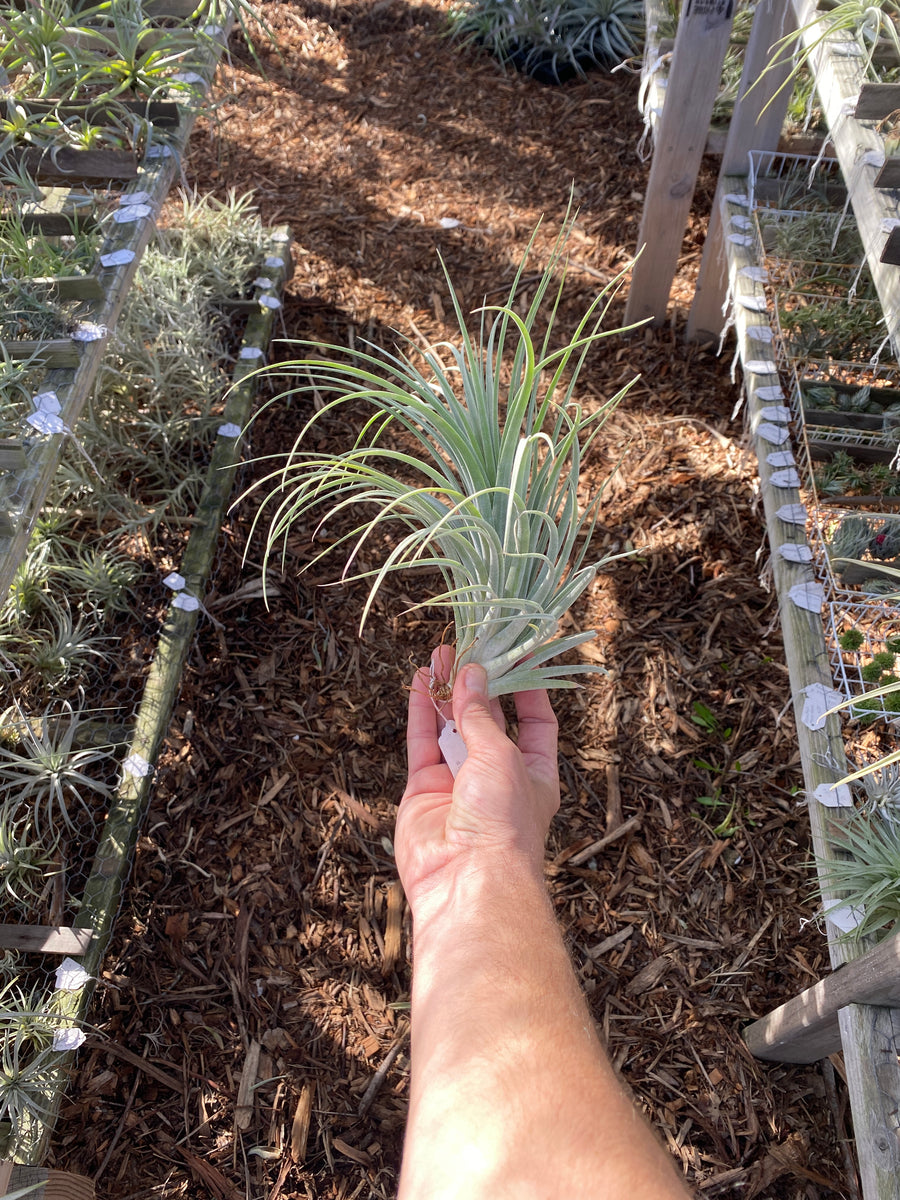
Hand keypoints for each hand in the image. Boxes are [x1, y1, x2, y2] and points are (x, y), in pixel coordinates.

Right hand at [395, 645, 559, 911]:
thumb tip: (471, 675)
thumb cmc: (503, 822)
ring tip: (441, 652)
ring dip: (447, 691)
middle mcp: (497, 777)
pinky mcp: (423, 791)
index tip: (518, 655)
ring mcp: (458, 784)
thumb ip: (481, 716)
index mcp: (534, 773)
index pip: (536, 722)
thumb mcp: (503, 757)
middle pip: (487, 720)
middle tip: (468, 646)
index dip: (527, 689)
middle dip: (478, 684)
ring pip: (451, 727)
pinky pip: (422, 743)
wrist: (467, 881)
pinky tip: (421, 681)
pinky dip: (421, 711)